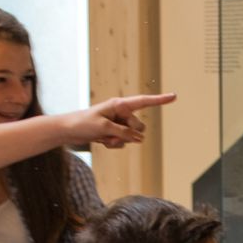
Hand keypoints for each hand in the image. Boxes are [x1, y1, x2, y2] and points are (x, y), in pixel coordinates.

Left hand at [57, 93, 174, 149]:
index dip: (160, 100)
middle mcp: (122, 113)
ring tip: (103, 138)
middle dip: (130, 134)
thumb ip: (123, 133)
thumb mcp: (104, 128)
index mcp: (120, 105)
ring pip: (133, 137)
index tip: (174, 96)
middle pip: (140, 127)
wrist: (68, 130)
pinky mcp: (115, 133)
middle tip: (112, 132)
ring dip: (120, 141)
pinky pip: (124, 143)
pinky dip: (114, 145)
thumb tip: (138, 138)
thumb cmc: (83, 123)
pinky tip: (102, 142)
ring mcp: (119, 124)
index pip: (144, 102)